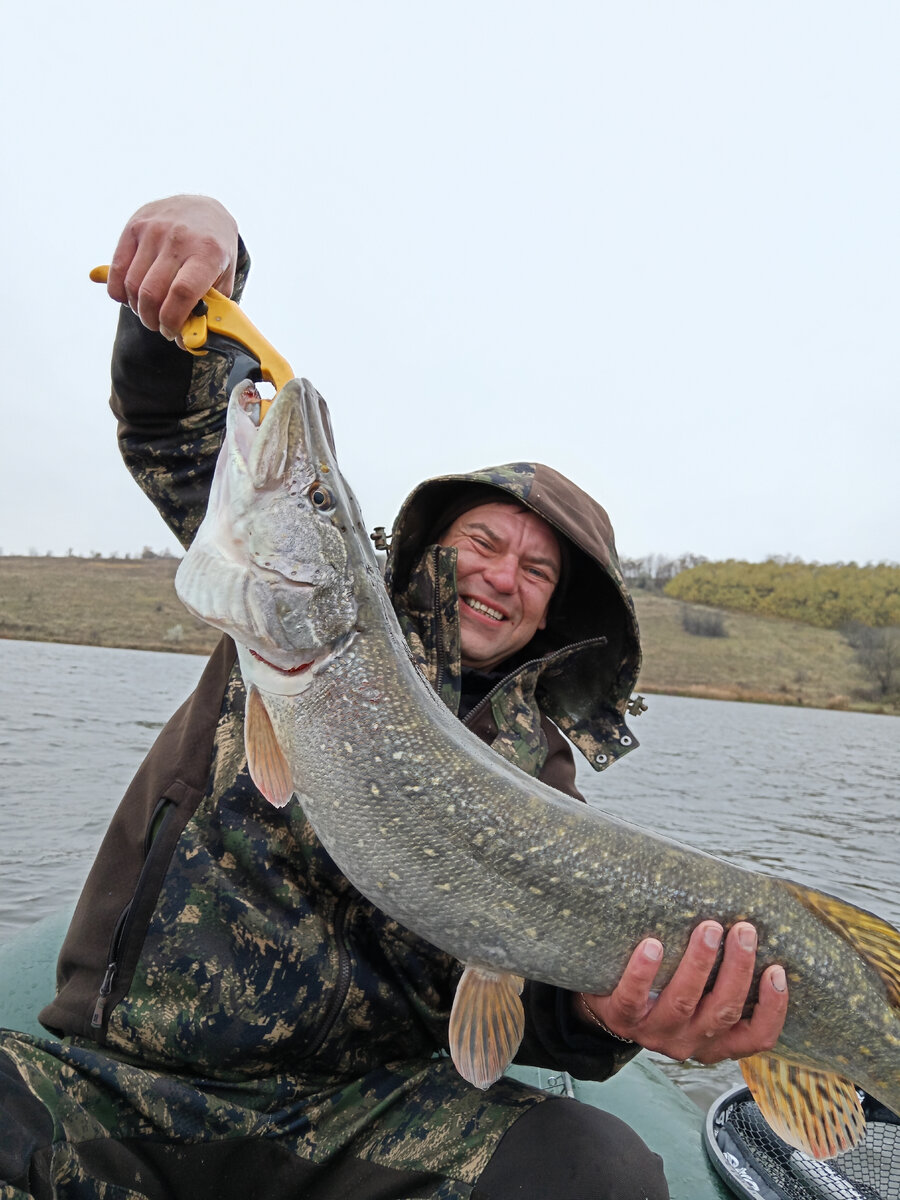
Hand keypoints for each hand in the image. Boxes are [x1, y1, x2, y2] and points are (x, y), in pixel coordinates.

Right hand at [106, 195, 239, 340]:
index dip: (172, 320)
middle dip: (152, 320)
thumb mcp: (224, 278)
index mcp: (207, 253)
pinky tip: (130, 298)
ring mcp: (154, 230)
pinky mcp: (134, 226)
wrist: (204, 209)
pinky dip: (119, 292)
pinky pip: (117, 269)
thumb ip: (209, 309)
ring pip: (132, 284)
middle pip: (152, 293)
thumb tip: (188, 340)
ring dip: (137, 308)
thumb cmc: (215, 252)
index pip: (182, 293)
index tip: (172, 332)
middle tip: (159, 326)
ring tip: (149, 311)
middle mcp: (178, 239)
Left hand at [577, 921, 787, 1063]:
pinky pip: (633, 997)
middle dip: (737, 969)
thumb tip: (751, 918)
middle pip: (722, 1011)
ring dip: (698, 964)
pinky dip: (644, 971)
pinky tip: (652, 945)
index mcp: (716, 1038)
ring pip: (682, 1002)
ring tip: (707, 928)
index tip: (777, 970)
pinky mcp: (622, 1017)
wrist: (608, 1007)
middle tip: (744, 930)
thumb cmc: (666, 989)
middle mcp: (690, 1040)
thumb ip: (722, 974)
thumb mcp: (700, 994)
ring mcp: (655, 1032)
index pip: (756, 1037)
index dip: (772, 1009)